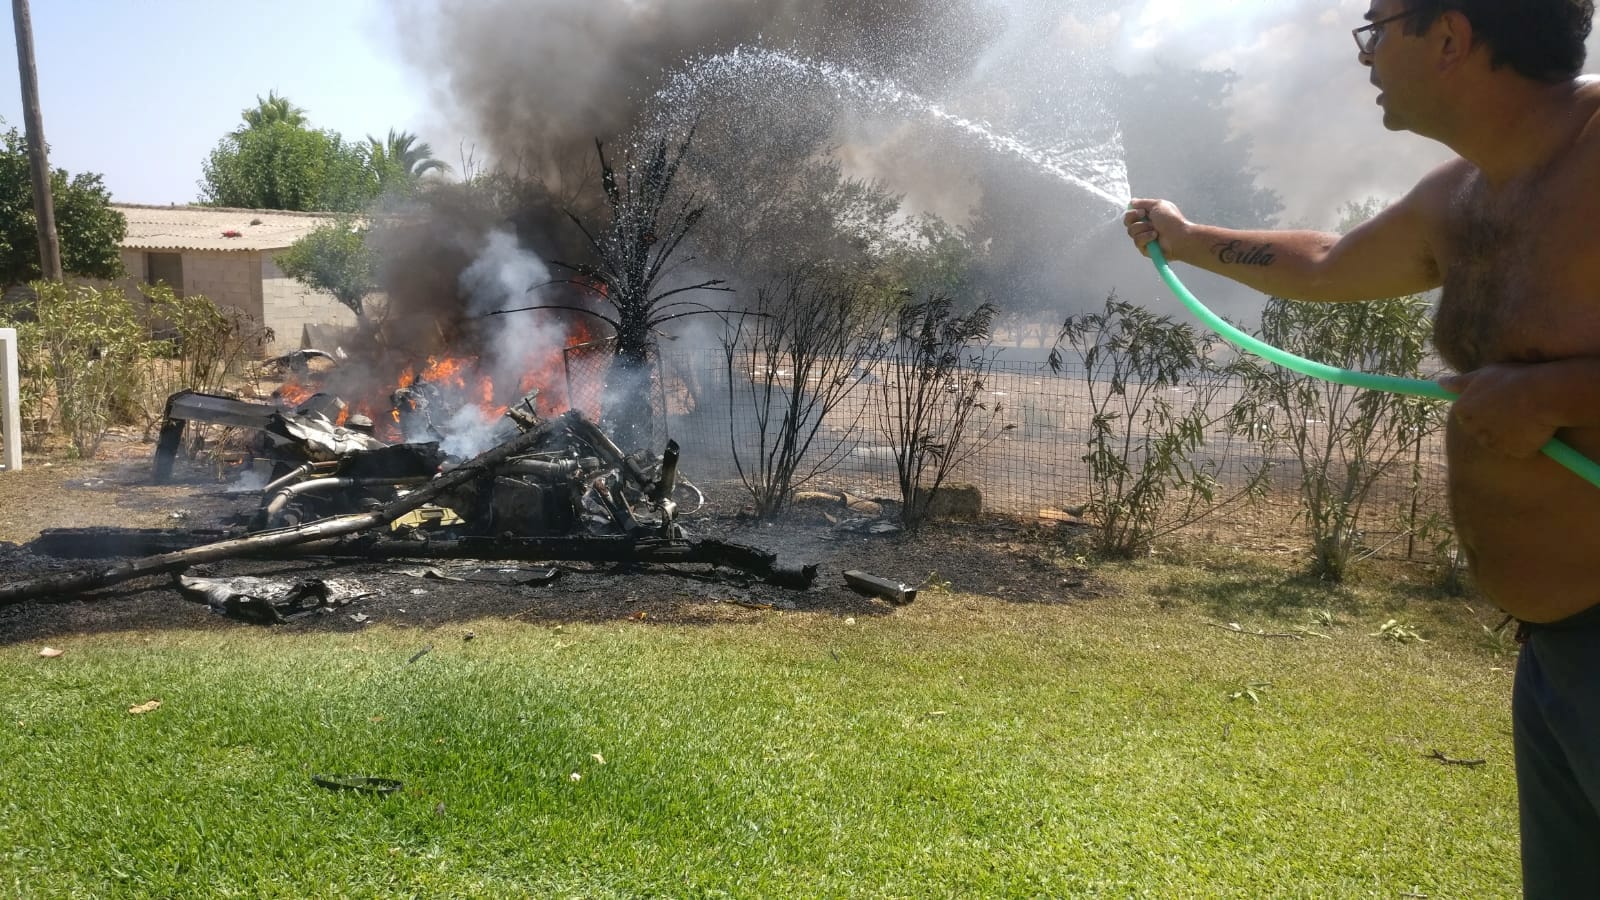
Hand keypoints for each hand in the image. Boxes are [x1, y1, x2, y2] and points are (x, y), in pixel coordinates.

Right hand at [1123, 199, 1187, 258]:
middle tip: (1149, 220)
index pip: (1130, 213)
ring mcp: (1143, 237)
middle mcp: (1144, 225)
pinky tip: (1155, 237)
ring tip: (1155, 230)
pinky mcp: (1144, 248)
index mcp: (1147, 215)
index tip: (1143, 212)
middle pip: (1127, 221)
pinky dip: (1146, 237)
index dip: (1133, 212)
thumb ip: (1143, 202)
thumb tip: (1131, 202)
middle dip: (1136, 219)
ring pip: (1131, 231)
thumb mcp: (1157, 205)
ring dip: (1143, 228)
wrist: (1178, 236)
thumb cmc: (1171, 219)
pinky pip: (1137, 241)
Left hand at [1439, 364, 1560, 457]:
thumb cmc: (1513, 378)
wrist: (1543, 392)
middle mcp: (1472, 429)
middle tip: (1513, 408)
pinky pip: (1518, 448)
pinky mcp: (1513, 452)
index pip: (1465, 415)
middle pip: (1480, 430)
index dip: (1483, 408)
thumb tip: (1440, 383)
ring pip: (1498, 441)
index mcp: (1462, 410)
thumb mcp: (1484, 374)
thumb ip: (1460, 382)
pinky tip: (1534, 426)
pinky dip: (1526, 441)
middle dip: (1494, 422)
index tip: (1497, 400)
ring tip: (1525, 415)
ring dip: (1509, 433)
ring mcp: (1492, 442)